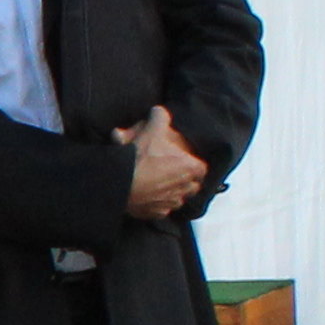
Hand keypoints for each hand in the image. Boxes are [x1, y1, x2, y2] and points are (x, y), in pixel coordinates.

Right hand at [120, 105, 207, 222]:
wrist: (121, 182)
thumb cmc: (141, 157)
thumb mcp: (152, 129)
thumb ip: (160, 117)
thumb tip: (159, 110)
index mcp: (190, 168)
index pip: (202, 169)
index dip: (195, 164)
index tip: (188, 161)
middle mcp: (184, 188)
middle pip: (194, 186)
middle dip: (187, 181)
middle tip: (176, 173)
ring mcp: (171, 203)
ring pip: (179, 199)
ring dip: (174, 193)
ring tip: (163, 186)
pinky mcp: (156, 213)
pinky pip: (163, 210)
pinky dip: (159, 205)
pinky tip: (150, 197)